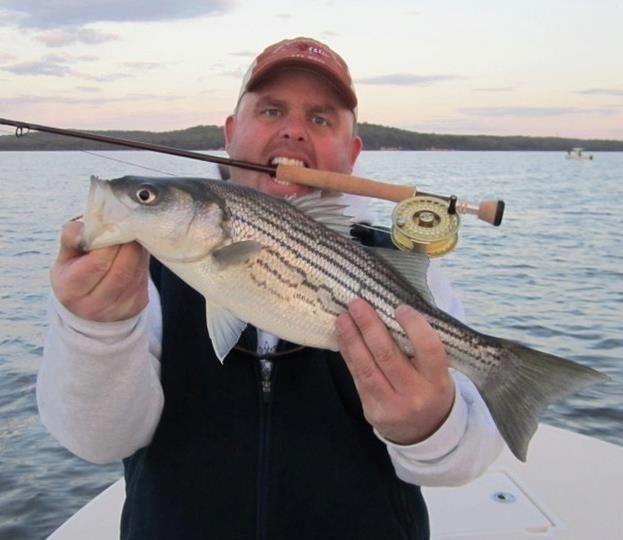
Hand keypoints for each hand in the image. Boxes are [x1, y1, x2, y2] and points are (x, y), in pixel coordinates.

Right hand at [50, 220, 148, 321]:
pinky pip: (144, 279)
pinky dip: (143, 261)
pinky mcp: (137, 305)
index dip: (111, 242)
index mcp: (71, 290)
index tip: (115, 224)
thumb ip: (72, 236)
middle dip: (129, 245)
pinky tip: (136, 252)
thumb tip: (88, 226)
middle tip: (130, 225)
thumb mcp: (66, 254)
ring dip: (138, 251)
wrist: (86, 301)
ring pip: (136, 273)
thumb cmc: (74, 271)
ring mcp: (118, 308)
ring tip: (133, 236)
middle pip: (122, 270)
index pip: (98, 263)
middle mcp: (94, 305)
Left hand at [336, 299, 454, 444]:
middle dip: (369, 326)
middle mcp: (415, 395)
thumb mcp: (438, 372)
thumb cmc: (431, 389)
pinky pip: (357, 377)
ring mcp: (391, 405)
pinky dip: (348, 354)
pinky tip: (342, 336)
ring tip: (343, 317)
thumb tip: (392, 311)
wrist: (425, 433)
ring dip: (351, 338)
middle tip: (357, 304)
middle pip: (387, 355)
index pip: (429, 349)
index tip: (400, 308)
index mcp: (438, 381)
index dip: (414, 326)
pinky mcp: (371, 410)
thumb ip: (421, 348)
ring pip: (366, 367)